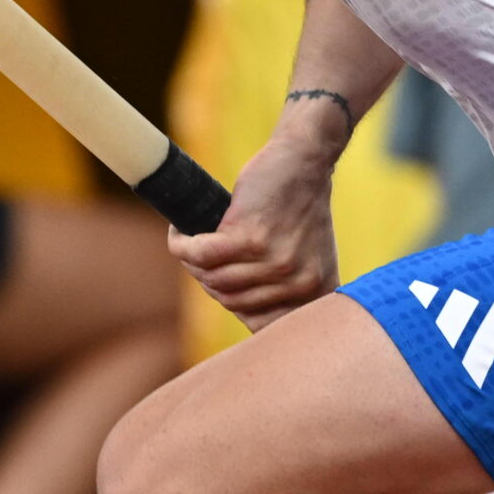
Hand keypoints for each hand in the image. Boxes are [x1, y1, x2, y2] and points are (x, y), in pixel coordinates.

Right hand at [170, 127, 340, 329]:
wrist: (304, 159)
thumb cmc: (301, 206)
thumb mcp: (307, 258)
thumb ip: (288, 295)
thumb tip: (258, 334)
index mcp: (313, 294)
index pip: (262, 328)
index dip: (235, 308)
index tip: (219, 286)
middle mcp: (298, 285)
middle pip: (230, 300)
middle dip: (209, 279)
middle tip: (202, 254)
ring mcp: (275, 263)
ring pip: (212, 279)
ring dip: (192, 261)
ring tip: (190, 241)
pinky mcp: (248, 238)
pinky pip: (200, 255)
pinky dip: (183, 244)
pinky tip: (180, 233)